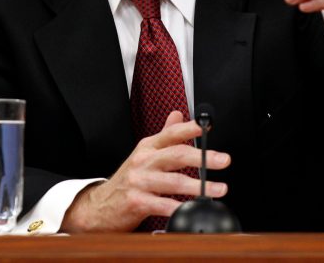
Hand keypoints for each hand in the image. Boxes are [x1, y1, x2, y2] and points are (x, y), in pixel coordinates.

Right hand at [60, 111, 230, 232]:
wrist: (99, 206)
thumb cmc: (128, 180)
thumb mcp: (144, 154)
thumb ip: (164, 135)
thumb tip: (178, 114)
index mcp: (147, 147)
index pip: (171, 134)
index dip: (190, 129)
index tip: (207, 128)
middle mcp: (143, 161)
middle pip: (176, 155)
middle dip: (203, 157)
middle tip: (223, 160)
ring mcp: (139, 181)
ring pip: (174, 182)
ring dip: (199, 186)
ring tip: (218, 190)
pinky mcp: (136, 202)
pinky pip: (164, 205)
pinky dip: (181, 208)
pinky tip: (194, 209)